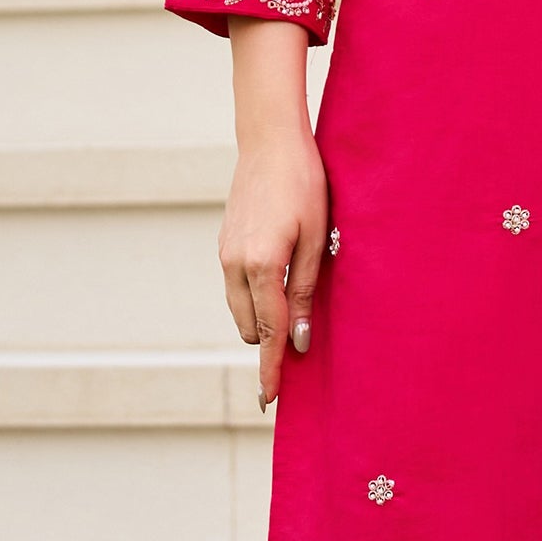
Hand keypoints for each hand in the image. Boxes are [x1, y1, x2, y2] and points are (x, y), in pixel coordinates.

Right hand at [222, 17, 326, 406]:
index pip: (267, 331)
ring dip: (262, 319)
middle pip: (249, 326)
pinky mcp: (224, 243)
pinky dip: (254, 297)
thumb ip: (304, 291)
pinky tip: (278, 283)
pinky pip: (237, 286)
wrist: (270, 140)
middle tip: (297, 352)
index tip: (270, 400)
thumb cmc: (304, 185)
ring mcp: (225, 254)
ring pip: (240, 309)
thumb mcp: (316, 239)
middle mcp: (235, 265)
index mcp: (261, 266)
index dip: (271, 367)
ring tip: (292, 316)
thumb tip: (299, 339)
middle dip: (269, 343)